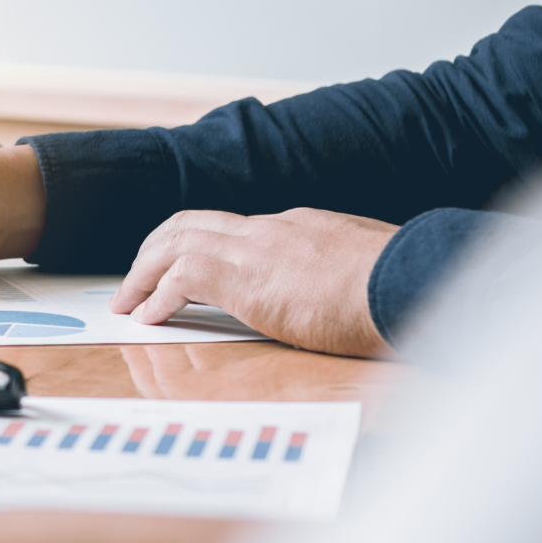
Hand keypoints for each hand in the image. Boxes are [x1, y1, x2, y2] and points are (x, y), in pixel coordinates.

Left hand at [109, 208, 398, 356]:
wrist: (413, 280)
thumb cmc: (404, 285)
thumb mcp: (366, 269)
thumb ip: (339, 272)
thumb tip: (343, 290)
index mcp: (297, 227)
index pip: (231, 228)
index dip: (198, 246)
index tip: (181, 267)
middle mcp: (269, 229)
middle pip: (191, 224)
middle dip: (155, 249)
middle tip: (135, 279)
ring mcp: (255, 250)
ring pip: (174, 244)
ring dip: (143, 273)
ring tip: (127, 301)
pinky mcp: (246, 280)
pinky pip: (181, 279)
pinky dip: (158, 296)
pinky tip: (148, 317)